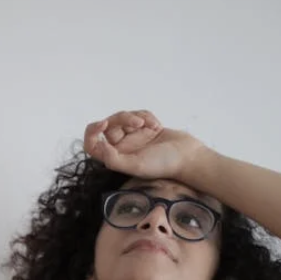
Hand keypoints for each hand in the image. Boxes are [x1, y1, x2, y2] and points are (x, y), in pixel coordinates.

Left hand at [83, 110, 207, 180]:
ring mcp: (134, 136)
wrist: (188, 156)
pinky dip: (148, 116)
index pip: (92, 144)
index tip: (103, 124)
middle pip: (110, 125)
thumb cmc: (163, 164)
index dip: (92, 132)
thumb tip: (100, 146)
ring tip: (152, 126)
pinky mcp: (146, 128)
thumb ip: (114, 159)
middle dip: (123, 119)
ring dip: (138, 116)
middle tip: (138, 123)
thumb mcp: (135, 165)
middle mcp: (122, 147)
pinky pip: (139, 114)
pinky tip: (158, 126)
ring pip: (124, 117)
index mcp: (115, 158)